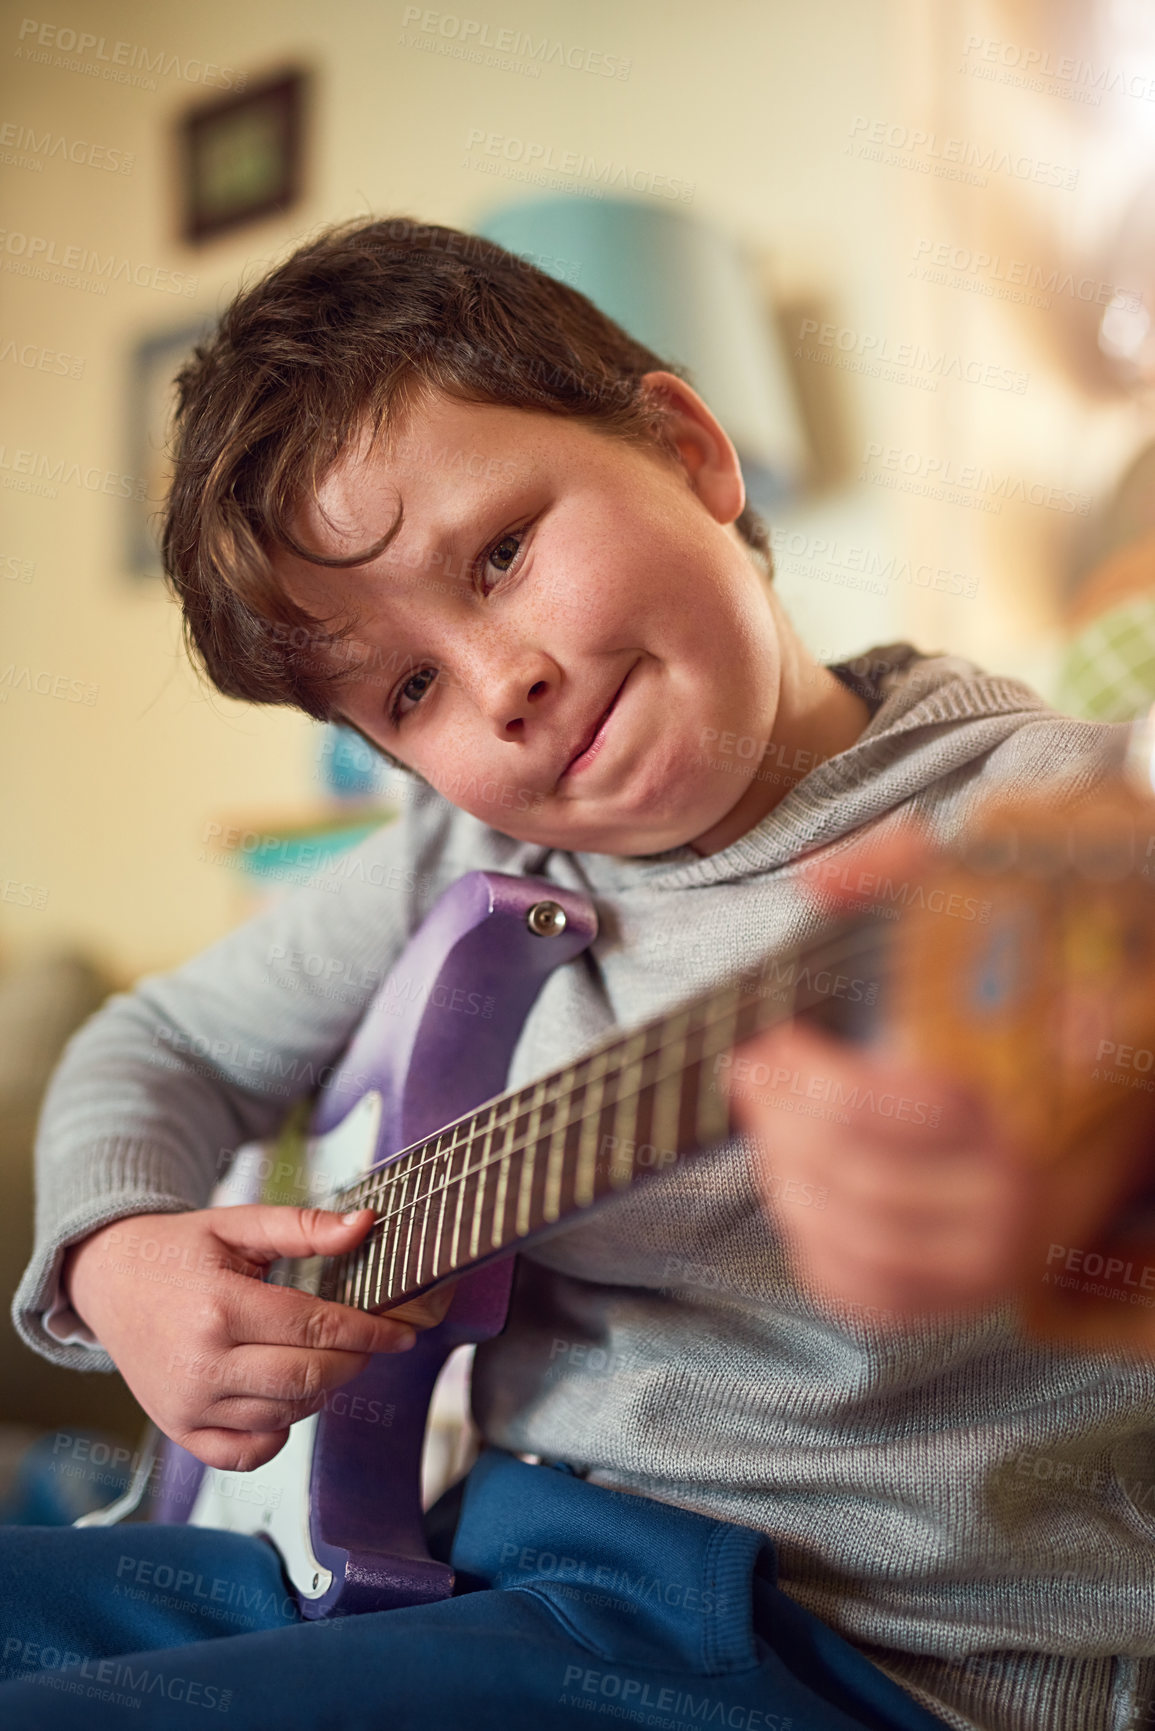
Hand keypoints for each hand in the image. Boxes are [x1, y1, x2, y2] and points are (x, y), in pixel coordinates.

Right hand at [63, 1205, 454, 1470]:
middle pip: (308, 1378)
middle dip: (354, 1362)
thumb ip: (303, 1227)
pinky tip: (289, 1401)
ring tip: (329, 1358)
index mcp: (220, 1308)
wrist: (109, 1280)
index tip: (402, 1332)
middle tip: (370, 1344)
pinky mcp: (179, 1430)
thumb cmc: (178, 1250)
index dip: (369, 1332)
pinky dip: (278, 1435)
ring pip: (285, 1414)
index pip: (316, 1328)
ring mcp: (188, 1405)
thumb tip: (366, 1224)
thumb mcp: (238, 1225)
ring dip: (321, 1391)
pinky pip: (245, 1453)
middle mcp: (202, 1364)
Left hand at [724, 1020, 1035, 1322]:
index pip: (874, 1109)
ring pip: (853, 1239)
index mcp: (1000, 1139)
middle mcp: (998, 1213)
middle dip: (785, 1128)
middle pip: (858, 1175)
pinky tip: (785, 1193)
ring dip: (786, 1183)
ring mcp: (974, 1274)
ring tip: (763, 1134)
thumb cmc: (968, 1137)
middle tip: (748, 1083)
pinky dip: (806, 1242)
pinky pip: (854, 1289)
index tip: (767, 1047)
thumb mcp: (942, 1087)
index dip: (808, 1076)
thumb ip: (859, 1074)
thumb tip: (762, 1058)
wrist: (1041, 1218)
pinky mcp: (941, 1313)